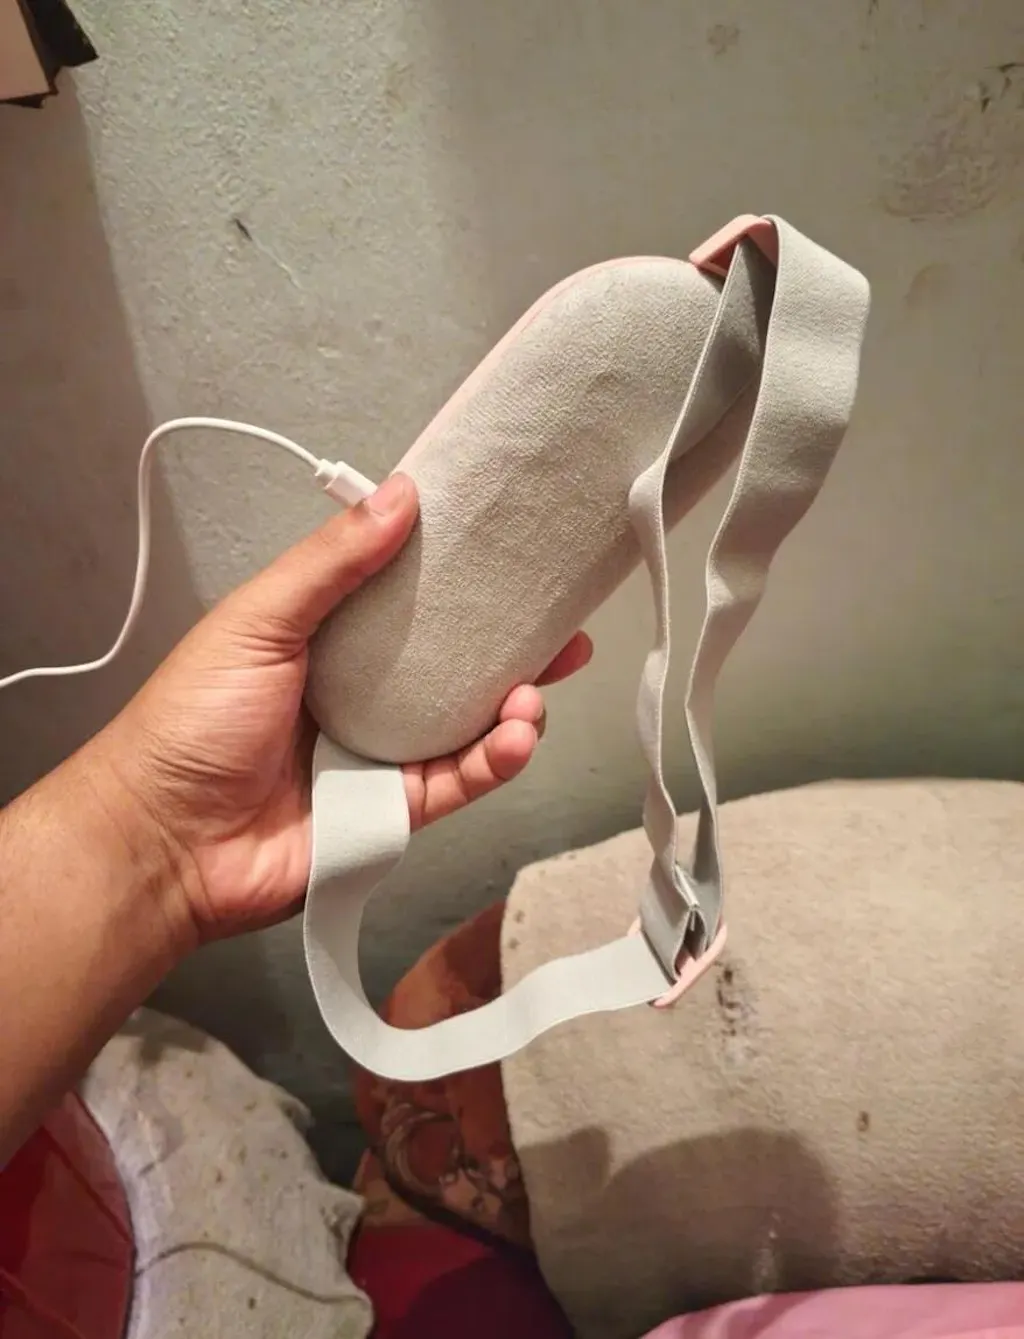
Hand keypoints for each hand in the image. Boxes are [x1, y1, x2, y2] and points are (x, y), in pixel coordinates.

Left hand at [98, 474, 590, 946]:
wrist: (163, 843)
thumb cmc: (190, 724)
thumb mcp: (258, 622)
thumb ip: (331, 564)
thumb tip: (399, 496)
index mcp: (324, 640)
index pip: (406, 599)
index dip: (457, 578)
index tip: (510, 552)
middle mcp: (359, 694)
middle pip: (451, 664)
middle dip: (510, 646)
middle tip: (562, 625)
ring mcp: (379, 755)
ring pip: (467, 725)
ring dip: (514, 705)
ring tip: (538, 687)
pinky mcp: (393, 813)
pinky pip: (459, 781)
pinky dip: (496, 760)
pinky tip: (519, 735)